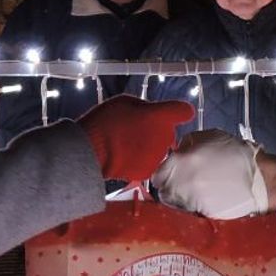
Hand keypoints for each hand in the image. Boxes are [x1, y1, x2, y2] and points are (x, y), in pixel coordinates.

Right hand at [76, 96, 194, 182]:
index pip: (184, 111)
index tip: (173, 114)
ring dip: (148, 148)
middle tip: (136, 132)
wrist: (92, 151)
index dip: (179, 112)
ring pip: (158, 150)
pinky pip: (148, 164)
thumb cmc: (106, 121)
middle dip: (156, 132)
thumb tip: (150, 114)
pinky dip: (139, 162)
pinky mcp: (147, 171)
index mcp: (162, 116)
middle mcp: (166, 136)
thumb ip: (145, 109)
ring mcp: (158, 156)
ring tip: (127, 146)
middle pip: (168, 132)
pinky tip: (125, 158)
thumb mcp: (126, 103)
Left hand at [153, 131, 268, 217]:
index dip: (163, 174)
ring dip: (178, 198)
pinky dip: (191, 207)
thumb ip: (187, 143)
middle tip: (179, 184)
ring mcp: (192, 201)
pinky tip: (202, 200)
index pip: (157, 174)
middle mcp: (182, 183)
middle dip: (168, 187)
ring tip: (193, 192)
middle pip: (162, 191)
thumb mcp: (210, 136)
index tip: (168, 174)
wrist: (260, 179)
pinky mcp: (202, 214)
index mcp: (182, 161)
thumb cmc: (237, 155)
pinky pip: (188, 212)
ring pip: (173, 204)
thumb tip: (176, 152)